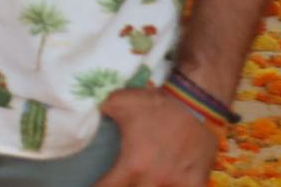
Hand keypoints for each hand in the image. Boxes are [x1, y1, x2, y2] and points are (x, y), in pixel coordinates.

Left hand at [92, 87, 219, 184]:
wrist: (196, 103)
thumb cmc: (156, 104)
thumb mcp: (119, 102)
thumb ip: (101, 112)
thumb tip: (83, 114)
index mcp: (133, 165)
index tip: (93, 185)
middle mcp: (155, 180)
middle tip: (120, 181)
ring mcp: (178, 184)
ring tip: (140, 180)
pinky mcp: (197, 184)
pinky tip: (166, 184)